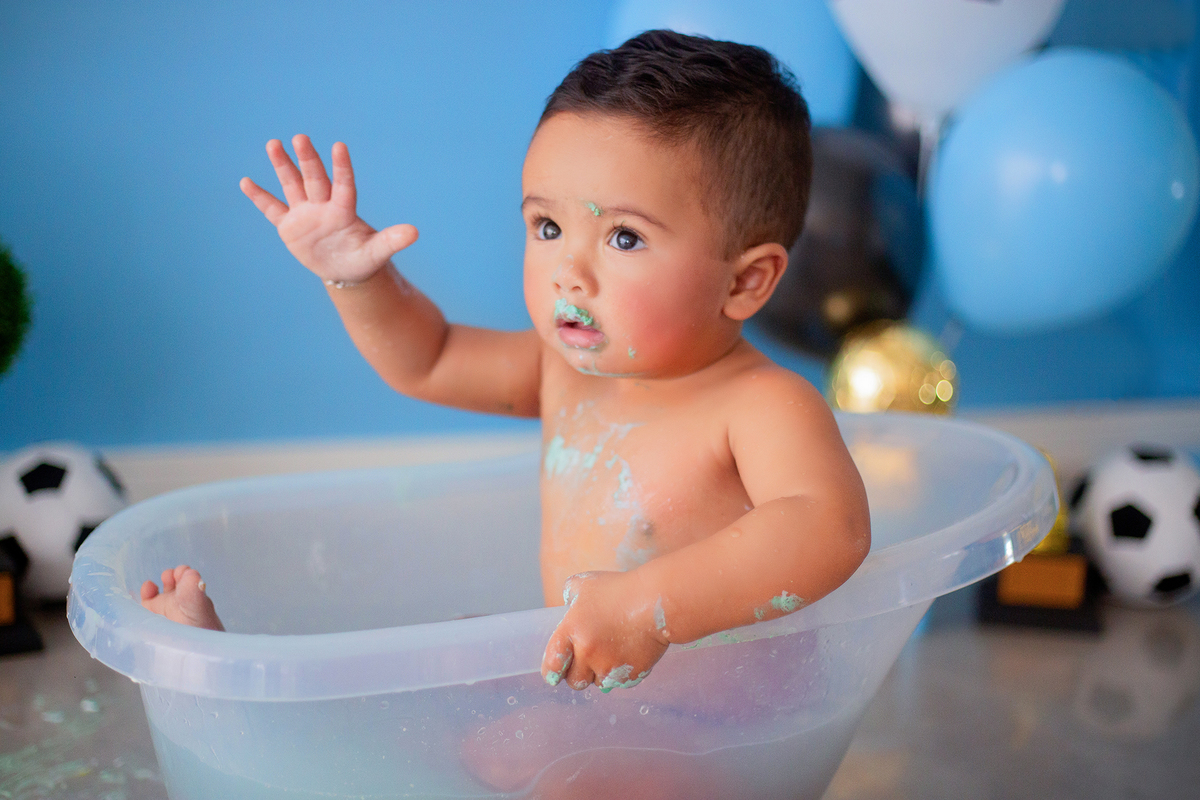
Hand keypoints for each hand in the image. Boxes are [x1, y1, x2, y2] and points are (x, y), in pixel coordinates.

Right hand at [240, 135, 417, 284]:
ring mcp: (305, 214)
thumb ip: (392, 240)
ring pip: (292, 185)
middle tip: (299, 137)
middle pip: (314, 179)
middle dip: (307, 159)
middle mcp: (323, 206)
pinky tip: (246, 182)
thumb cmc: (363, 259)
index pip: (343, 185)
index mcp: (344, 211)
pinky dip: (260, 197)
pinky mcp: (289, 226)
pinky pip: (272, 209)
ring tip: (273, 143)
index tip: (339, 146)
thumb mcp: (377, 252)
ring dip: (283, 166)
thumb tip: (415, 232)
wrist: (345, 270)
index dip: (342, 167)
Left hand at [541, 571, 668, 691]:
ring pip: (598, 683)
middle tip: (589, 657)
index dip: (552, 671)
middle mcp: (586, 653)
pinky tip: (629, 652)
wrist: (655, 602)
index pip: (552, 665)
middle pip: (574, 681)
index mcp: (571, 631)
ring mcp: (608, 667)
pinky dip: (622, 673)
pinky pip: (620, 682)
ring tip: (613, 649)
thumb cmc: (620, 590)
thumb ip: (570, 596)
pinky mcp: (629, 676)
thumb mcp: (585, 584)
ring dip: (601, 673)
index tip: (555, 673)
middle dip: (579, 673)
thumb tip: (568, 607)